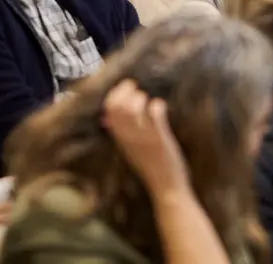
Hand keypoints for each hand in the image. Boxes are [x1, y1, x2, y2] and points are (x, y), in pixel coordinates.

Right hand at [101, 79, 191, 196]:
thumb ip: (119, 133)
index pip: (108, 109)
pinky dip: (157, 104)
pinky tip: (160, 107)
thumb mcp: (128, 149)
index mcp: (120, 138)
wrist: (166, 187)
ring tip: (147, 100)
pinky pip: (155, 114)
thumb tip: (106, 118)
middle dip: (126, 89)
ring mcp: (143, 137)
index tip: (126, 86)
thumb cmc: (149, 165)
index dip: (115, 92)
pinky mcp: (160, 139)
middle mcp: (128, 137)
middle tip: (136, 87)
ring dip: (140, 97)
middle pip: (118, 105)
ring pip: (133, 108)